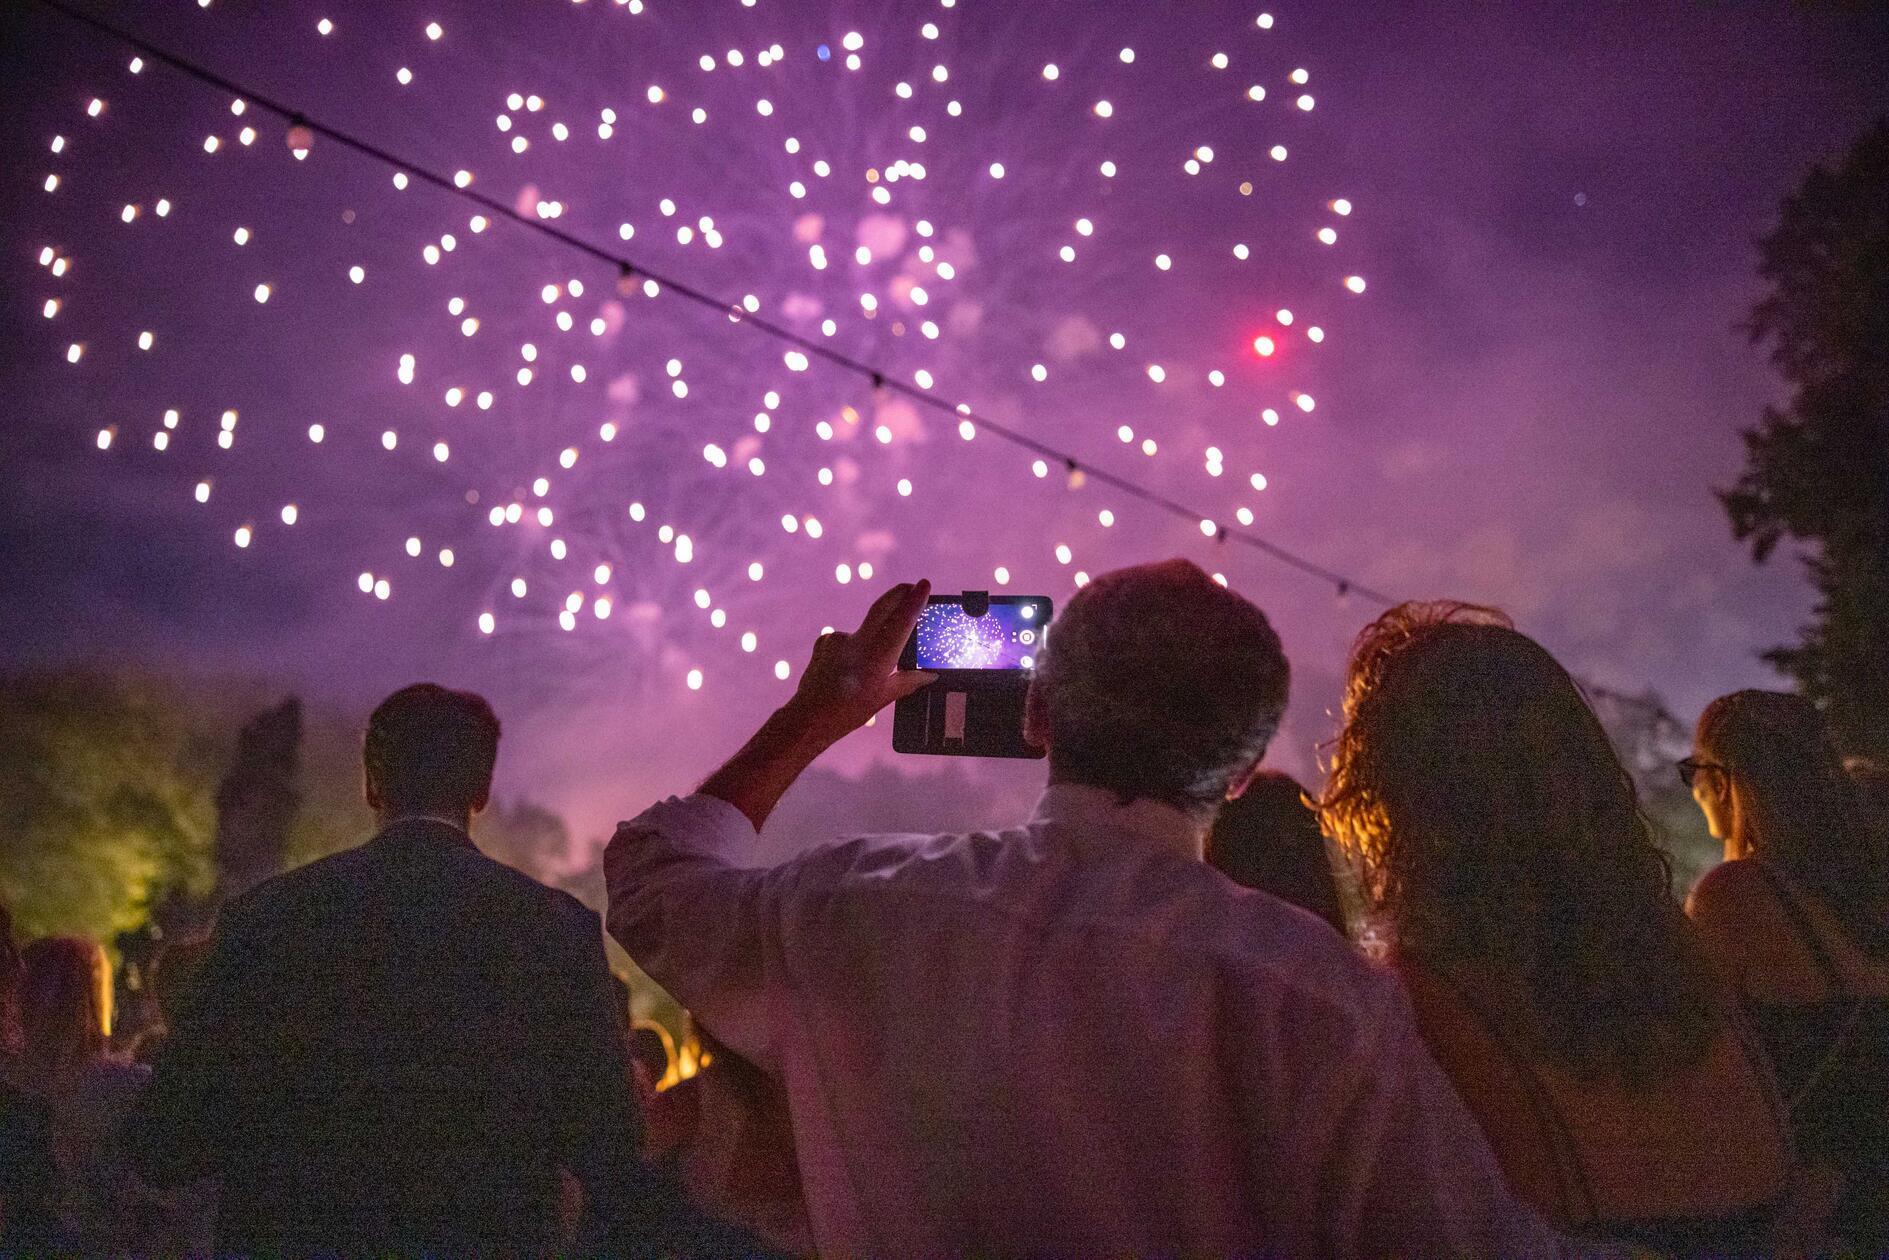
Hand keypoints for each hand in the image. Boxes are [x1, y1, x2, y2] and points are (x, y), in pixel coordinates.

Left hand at [781, 580, 937, 745]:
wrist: (808, 716)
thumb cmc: (848, 712)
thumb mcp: (883, 699)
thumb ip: (908, 682)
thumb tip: (930, 675)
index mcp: (876, 658)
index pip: (901, 623)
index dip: (915, 602)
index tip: (924, 584)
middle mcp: (857, 643)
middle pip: (881, 608)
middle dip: (899, 594)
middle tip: (913, 586)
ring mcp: (838, 639)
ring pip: (865, 630)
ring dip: (872, 639)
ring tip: (865, 670)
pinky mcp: (825, 641)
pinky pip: (846, 639)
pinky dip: (852, 649)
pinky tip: (847, 669)